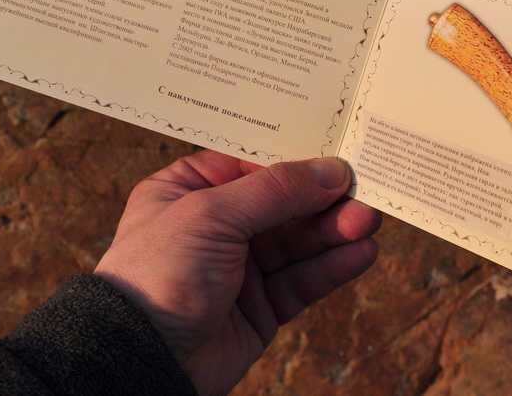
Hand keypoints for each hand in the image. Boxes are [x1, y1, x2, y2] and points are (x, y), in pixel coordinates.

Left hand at [94, 150, 380, 394]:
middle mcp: (217, 226)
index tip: (338, 152)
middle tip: (364, 190)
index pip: (253, 164)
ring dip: (335, 230)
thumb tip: (330, 171)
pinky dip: (332, 266)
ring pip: (299, 242)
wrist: (141, 359)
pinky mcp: (261, 307)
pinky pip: (302, 280)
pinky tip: (360, 253)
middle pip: (284, 203)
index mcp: (190, 190)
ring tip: (369, 220)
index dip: (296, 158)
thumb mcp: (212, 214)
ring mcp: (240, 267)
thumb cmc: (157, 275)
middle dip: (324, 199)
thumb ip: (275, 190)